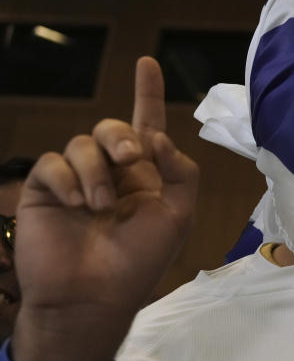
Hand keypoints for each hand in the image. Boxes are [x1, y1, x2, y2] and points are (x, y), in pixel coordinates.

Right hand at [11, 57, 197, 360]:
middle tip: (130, 159)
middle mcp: (111, 175)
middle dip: (121, 136)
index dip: (147, 94)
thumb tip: (159, 137)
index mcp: (145, 178)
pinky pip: (51, 163)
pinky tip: (77, 204)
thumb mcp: (177, 216)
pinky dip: (67, 178)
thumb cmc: (139, 261)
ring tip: (99, 205)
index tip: (147, 63)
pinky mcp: (45, 191)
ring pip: (81, 144)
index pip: (146, 127)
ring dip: (95, 170)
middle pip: (112, 129)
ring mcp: (76, 181)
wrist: (93, 297)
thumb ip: (181, 173)